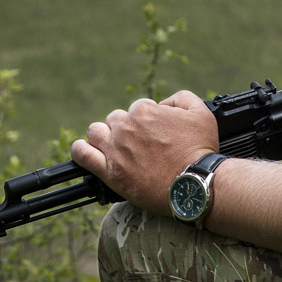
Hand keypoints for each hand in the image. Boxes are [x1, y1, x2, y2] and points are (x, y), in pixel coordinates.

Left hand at [71, 90, 218, 215]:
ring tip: (115, 148)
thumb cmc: (200, 150)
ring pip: (96, 132)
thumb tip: (163, 104)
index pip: (138, 108)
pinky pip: (83, 155)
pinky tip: (84, 151)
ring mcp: (116, 150)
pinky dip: (80, 151)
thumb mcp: (201, 113)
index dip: (148, 120)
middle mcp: (127, 127)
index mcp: (145, 111)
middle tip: (140, 145)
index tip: (155, 134)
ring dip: (103, 136)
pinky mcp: (111, 172)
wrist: (196, 183)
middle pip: (116, 119)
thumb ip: (180, 98)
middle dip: (126, 128)